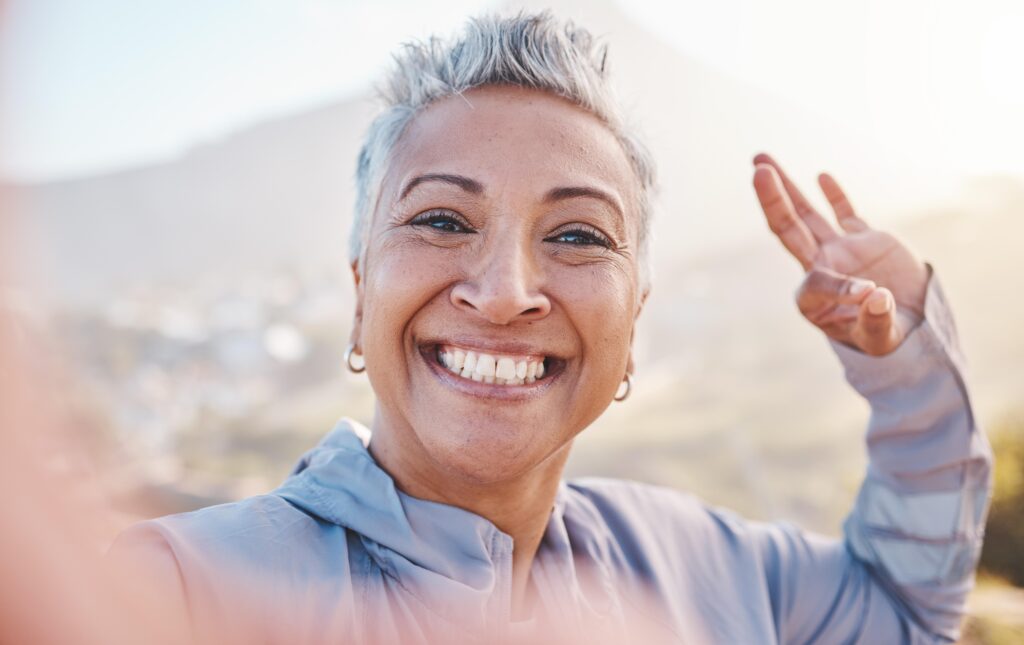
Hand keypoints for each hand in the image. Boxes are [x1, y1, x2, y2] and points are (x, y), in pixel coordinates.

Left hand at [752, 153, 929, 355]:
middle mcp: (819, 268)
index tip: (872, 296)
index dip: (844, 289)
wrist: (910, 330)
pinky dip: (835, 196)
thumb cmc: (886, 339)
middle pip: (789, 228)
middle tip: (758, 168)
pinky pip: (845, 214)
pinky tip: (820, 176)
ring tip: (762, 160)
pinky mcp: (863, 241)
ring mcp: (839, 251)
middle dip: (773, 199)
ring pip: (807, 214)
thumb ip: (875, 320)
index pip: (818, 281)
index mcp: (814, 297)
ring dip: (788, 188)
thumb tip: (875, 297)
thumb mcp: (880, 337)